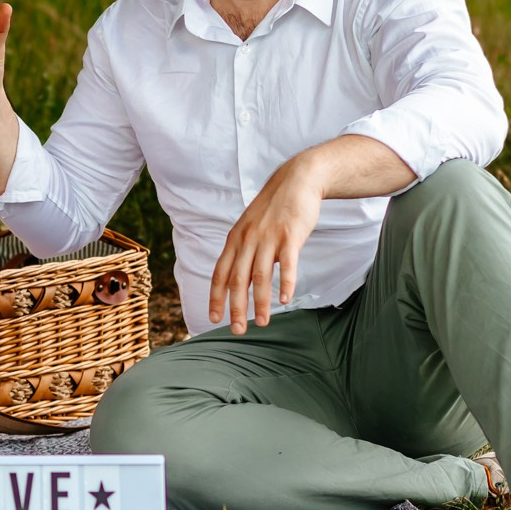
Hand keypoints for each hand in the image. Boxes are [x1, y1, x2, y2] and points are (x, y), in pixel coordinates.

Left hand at [209, 154, 323, 333]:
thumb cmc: (275, 207)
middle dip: (236, 308)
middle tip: (237, 330)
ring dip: (260, 303)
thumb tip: (241, 278)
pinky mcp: (290, 235)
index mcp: (236, 239)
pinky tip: (285, 299)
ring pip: (260, 276)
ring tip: (261, 323)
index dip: (216, 297)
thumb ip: (245, 250)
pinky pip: (286, 264)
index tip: (213, 318)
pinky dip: (284, 283)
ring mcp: (269, 237)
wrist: (297, 179)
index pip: (220, 273)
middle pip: (237, 280)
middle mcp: (248, 239)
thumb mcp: (251, 226)